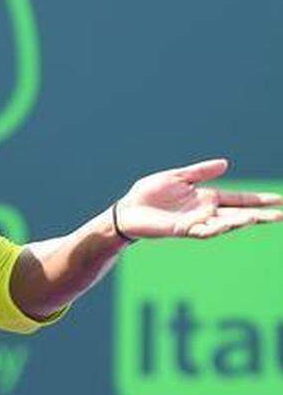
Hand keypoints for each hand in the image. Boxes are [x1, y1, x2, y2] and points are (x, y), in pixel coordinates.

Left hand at [116, 158, 282, 239]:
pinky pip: (204, 231)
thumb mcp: (177, 177)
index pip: (239, 199)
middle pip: (239, 214)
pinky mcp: (183, 230)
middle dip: (260, 214)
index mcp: (206, 197)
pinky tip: (230, 225)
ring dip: (242, 221)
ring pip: (225, 224)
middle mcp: (205, 212)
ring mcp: (196, 222)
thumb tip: (226, 163)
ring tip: (260, 217)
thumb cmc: (148, 194)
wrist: (127, 210)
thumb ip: (200, 172)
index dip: (258, 199)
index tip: (280, 200)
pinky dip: (217, 228)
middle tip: (282, 215)